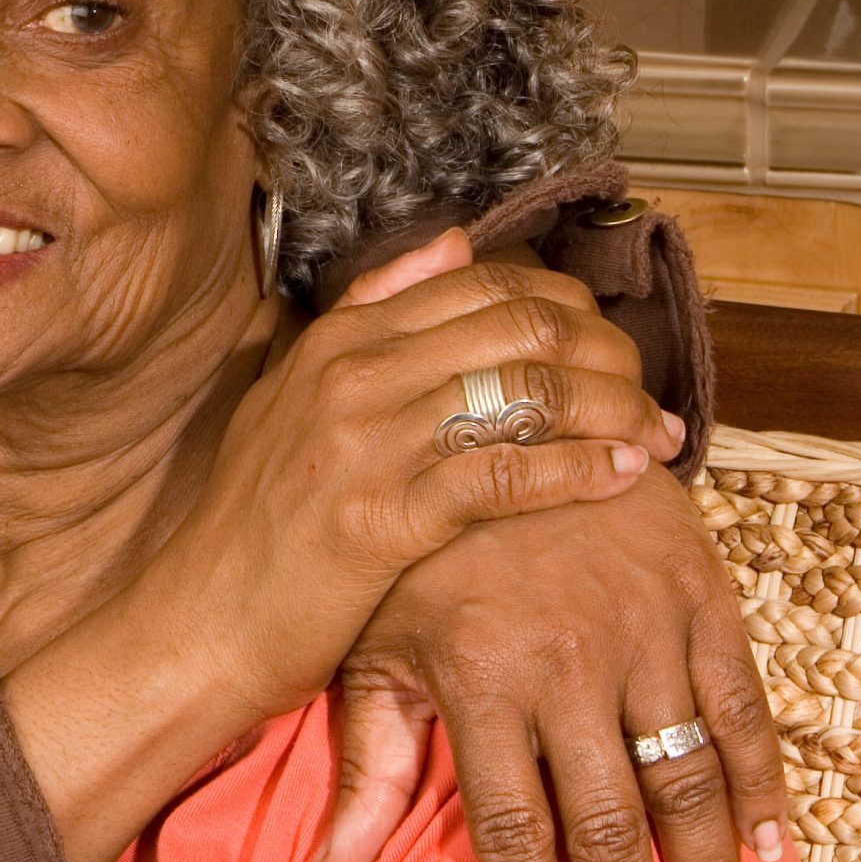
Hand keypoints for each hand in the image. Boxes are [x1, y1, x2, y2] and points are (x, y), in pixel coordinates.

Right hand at [149, 231, 684, 722]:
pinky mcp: (384, 518)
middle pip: (519, 326)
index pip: (483, 283)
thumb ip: (369, 315)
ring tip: (657, 438)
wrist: (203, 620)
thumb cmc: (260, 521)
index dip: (569, 307)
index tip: (612, 347)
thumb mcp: (294, 395)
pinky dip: (581, 470)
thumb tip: (453, 241)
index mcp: (337, 339)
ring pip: (525, 391)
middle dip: (609, 354)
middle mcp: (353, 375)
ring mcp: (367, 443)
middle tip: (651, 396)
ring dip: (613, 410)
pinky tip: (622, 477)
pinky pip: (507, 473)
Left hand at [316, 472, 785, 861]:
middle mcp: (566, 658)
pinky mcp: (698, 596)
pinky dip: (760, 787)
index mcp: (480, 673)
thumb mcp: (376, 641)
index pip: (515, 828)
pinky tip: (770, 854)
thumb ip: (368, 761)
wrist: (499, 409)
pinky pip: (742, 709)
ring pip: (686, 780)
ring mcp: (640, 628)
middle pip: (611, 825)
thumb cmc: (419, 545)